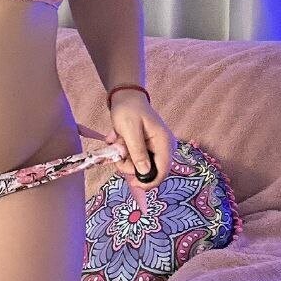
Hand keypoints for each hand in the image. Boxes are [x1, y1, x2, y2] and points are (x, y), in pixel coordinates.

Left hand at [104, 94, 177, 213]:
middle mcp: (163, 148)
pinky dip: (125, 154)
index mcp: (164, 142)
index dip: (149, 182)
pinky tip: (119, 141)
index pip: (163, 171)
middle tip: (117, 155)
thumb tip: (145, 173)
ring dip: (125, 159)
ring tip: (117, 143)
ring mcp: (155, 148)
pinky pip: (136, 159)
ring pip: (140, 166)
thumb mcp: (130, 130)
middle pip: (150, 171)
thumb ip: (137, 151)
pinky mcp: (147, 148)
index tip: (132, 183)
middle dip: (131, 167)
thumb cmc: (128, 110)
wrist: (125, 96)